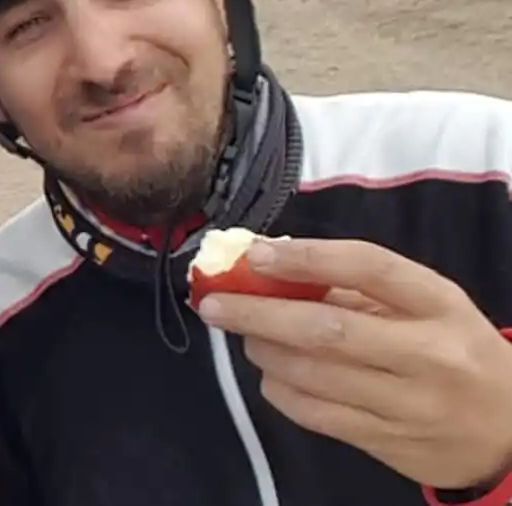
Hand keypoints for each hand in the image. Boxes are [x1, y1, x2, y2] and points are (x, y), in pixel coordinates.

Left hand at [195, 237, 511, 489]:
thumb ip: (359, 287)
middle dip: (257, 314)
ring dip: (263, 350)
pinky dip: (279, 389)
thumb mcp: (429, 307)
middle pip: (326, 329)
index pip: (369, 267)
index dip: (306, 258)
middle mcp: (427, 354)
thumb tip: (272, 264)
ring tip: (246, 335)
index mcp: (439, 305)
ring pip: (311, 375)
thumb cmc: (455, 351)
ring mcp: (407, 404)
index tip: (255, 254)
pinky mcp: (386, 442)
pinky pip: (314, 413)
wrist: (508, 433)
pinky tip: (272, 372)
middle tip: (213, 303)